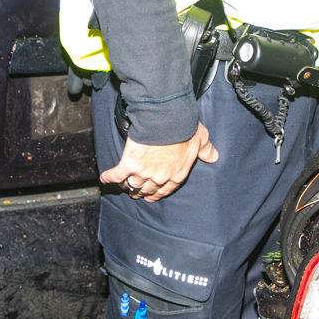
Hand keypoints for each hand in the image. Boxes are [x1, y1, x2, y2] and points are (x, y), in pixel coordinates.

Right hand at [100, 124, 217, 201]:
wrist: (167, 121)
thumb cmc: (185, 129)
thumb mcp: (200, 139)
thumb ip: (206, 149)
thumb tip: (214, 156)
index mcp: (177, 174)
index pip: (166, 189)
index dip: (158, 194)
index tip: (152, 196)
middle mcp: (160, 177)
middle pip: (148, 190)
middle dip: (141, 193)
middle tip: (135, 193)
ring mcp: (144, 173)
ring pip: (132, 185)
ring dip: (127, 187)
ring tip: (123, 186)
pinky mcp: (129, 164)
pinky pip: (116, 175)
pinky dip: (109, 177)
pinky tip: (105, 179)